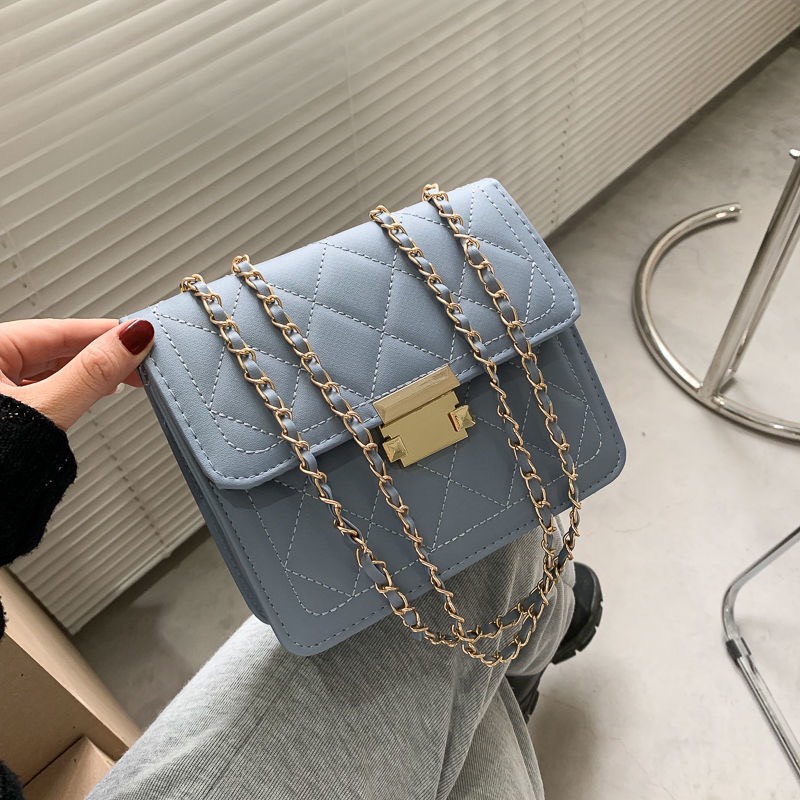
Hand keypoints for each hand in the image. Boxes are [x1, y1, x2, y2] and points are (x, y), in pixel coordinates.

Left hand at [0, 318, 154, 429]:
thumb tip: (131, 341)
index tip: (141, 335)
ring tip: (122, 376)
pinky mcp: (1, 413)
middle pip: (56, 349)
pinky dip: (70, 390)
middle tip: (141, 361)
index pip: (60, 330)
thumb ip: (92, 372)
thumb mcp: (45, 408)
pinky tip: (91, 391)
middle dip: (101, 354)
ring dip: (88, 373)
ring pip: (50, 370)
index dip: (105, 332)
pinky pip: (42, 390)